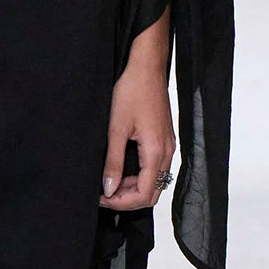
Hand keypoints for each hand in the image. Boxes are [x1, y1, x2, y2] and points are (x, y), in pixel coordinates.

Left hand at [99, 23, 174, 210]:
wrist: (146, 67)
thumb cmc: (131, 91)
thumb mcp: (116, 128)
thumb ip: (112, 161)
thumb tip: (108, 189)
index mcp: (157, 151)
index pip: (144, 194)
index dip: (121, 202)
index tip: (101, 197)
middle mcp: (167, 152)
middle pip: (152, 192)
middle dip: (127, 199)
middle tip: (103, 193)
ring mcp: (167, 145)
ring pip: (154, 181)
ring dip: (132, 187)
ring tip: (108, 181)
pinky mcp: (164, 139)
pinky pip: (155, 168)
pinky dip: (139, 175)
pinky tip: (120, 169)